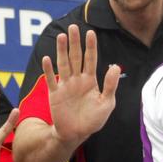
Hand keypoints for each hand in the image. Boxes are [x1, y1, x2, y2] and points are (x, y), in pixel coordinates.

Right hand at [42, 25, 118, 145]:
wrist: (76, 134)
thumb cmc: (93, 120)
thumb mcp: (107, 103)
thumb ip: (110, 84)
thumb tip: (115, 66)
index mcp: (90, 80)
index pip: (91, 59)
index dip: (91, 46)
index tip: (91, 32)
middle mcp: (77, 79)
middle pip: (75, 57)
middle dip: (75, 42)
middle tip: (73, 27)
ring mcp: (65, 85)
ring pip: (63, 64)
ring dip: (61, 51)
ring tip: (61, 37)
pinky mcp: (55, 94)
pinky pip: (51, 80)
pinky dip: (48, 70)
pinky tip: (46, 59)